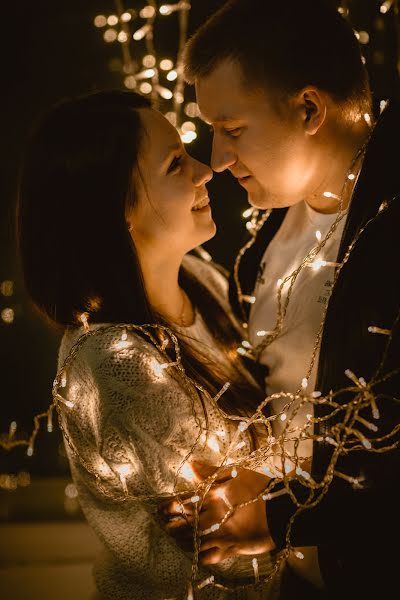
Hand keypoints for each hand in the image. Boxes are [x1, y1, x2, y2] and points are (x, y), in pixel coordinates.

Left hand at [161, 462, 275, 564]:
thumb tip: (191, 466)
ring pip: (193, 543)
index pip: (184, 502)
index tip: (160, 509)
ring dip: (182, 542)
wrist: (283, 510)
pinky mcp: (232, 549)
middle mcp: (214, 516)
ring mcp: (222, 535)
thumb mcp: (236, 473)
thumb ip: (211, 471)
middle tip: (164, 527)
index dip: (168, 506)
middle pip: (185, 524)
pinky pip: (209, 557)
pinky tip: (195, 553)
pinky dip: (199, 556)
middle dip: (172, 526)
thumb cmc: (260, 488)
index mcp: (214, 496)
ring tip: (176, 540)